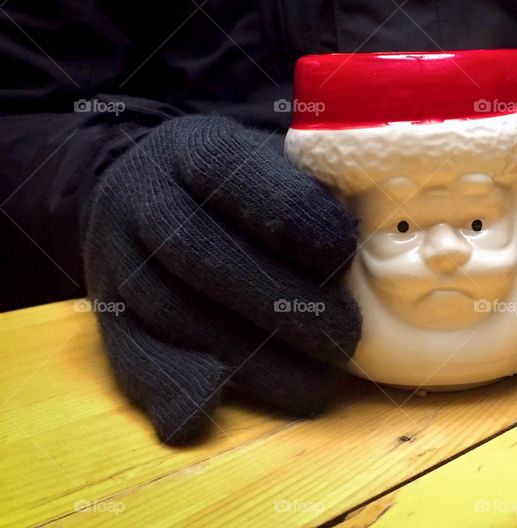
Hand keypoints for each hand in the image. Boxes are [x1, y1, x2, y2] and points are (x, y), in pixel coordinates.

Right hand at [83, 115, 360, 443]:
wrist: (146, 188)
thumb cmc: (242, 179)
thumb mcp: (276, 158)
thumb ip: (314, 186)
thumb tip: (367, 241)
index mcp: (194, 147)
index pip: (236, 175)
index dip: (295, 216)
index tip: (344, 250)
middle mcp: (144, 197)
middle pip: (208, 256)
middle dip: (285, 304)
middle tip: (344, 336)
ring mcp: (116, 256)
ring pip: (178, 314)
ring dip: (251, 359)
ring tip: (316, 383)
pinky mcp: (105, 312)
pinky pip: (130, 355)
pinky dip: (169, 387)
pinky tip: (208, 413)